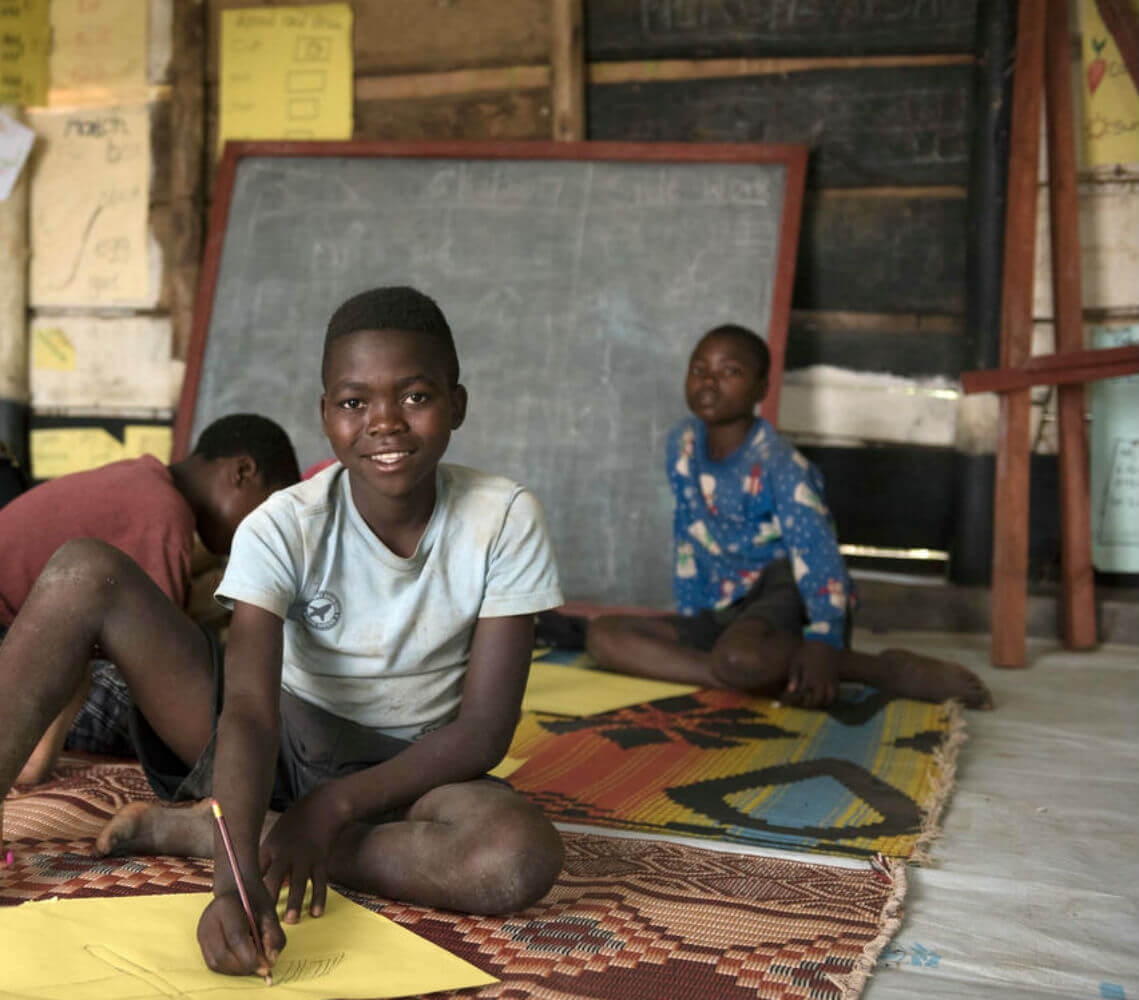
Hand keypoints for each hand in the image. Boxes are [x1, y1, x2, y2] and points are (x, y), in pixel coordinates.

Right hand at [197, 886, 284, 977]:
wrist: (236, 889)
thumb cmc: (254, 900)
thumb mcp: (270, 912)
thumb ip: (273, 935)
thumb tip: (271, 960)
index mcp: (225, 906)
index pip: (236, 938)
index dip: (251, 957)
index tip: (267, 967)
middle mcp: (208, 919)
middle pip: (223, 954)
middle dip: (244, 967)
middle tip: (262, 968)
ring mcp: (201, 931)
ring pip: (216, 962)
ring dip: (237, 970)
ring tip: (254, 964)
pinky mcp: (201, 942)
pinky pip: (212, 963)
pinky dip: (229, 969)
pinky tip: (243, 963)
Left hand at [260, 787, 345, 923]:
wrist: (321, 808)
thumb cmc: (292, 826)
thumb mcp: (273, 838)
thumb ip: (264, 861)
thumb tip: (250, 886)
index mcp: (270, 849)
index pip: (256, 872)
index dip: (248, 891)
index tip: (243, 911)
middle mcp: (286, 854)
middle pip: (275, 878)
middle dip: (270, 898)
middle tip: (264, 921)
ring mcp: (304, 857)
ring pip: (299, 882)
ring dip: (295, 901)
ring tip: (290, 920)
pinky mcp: (321, 859)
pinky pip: (320, 881)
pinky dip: (318, 897)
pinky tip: (316, 913)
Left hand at [784, 641, 838, 708]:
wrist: (824, 642)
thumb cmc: (807, 652)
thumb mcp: (796, 662)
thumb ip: (794, 677)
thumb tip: (791, 690)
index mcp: (809, 679)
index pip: (801, 696)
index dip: (794, 700)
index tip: (788, 702)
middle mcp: (820, 683)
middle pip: (815, 701)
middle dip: (808, 704)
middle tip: (802, 703)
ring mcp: (829, 682)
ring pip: (828, 699)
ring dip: (821, 704)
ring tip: (814, 702)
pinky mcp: (836, 680)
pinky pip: (835, 693)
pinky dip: (830, 698)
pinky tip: (824, 698)